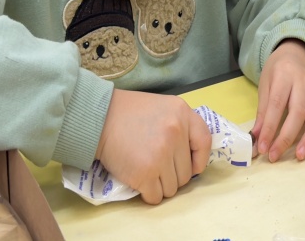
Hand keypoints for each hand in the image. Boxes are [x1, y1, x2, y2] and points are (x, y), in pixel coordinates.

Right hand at [96, 89, 211, 204]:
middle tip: (157, 167)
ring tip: (147, 172)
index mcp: (183, 113)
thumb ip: (180, 125)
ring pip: (172, 188)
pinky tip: (139, 181)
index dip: (199, 159)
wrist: (99, 118)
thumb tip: (191, 156)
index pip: (205, 142)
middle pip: (186, 173)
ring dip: (161, 186)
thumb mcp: (163, 108)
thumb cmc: (129, 113)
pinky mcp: (145, 173)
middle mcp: (176, 133)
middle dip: (173, 175)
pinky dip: (148, 194)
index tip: (191, 166)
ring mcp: (161, 154)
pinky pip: (156, 197)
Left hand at [253, 40, 304, 162]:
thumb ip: (262, 112)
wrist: (294, 56)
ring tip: (299, 155)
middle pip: (298, 111)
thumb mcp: (265, 86)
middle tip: (274, 156)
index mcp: (284, 76)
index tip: (262, 147)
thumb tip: (256, 139)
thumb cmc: (276, 72)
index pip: (277, 104)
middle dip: (286, 137)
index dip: (269, 127)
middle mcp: (303, 83)